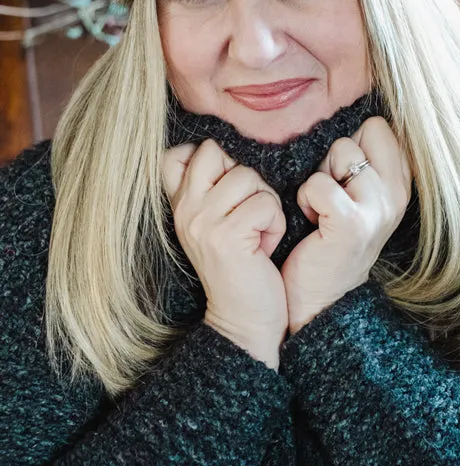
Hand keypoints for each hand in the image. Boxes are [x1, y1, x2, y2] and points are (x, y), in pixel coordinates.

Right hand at [163, 140, 288, 368]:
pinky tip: (264, 248)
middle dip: (247, 176)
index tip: (228, 188)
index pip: (179, 153)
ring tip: (258, 234)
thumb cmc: (244, 265)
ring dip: (267, 204)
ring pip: (248, 176)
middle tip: (250, 212)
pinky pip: (265, 204)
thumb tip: (225, 147)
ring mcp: (201, 222)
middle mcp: (184, 210)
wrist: (244, 318)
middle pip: (216, 152)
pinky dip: (275, 224)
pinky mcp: (226, 236)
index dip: (213, 157)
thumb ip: (216, 188)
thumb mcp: (220, 223)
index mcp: (180, 204)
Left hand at [281, 117, 411, 333]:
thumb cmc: (328, 240)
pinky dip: (305, 198)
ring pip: (342, 150)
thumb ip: (360, 161)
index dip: (355, 143)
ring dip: (319, 176)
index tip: (343, 178)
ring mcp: (379, 208)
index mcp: (402, 183)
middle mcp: (398, 193)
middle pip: (369, 128)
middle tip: (331, 189)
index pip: (382, 127)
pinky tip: (309, 220)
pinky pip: (319, 183)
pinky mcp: (352, 223)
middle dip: (340, 152)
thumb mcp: (358, 197)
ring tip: (319, 208)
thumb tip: (343, 120)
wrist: (318, 299)